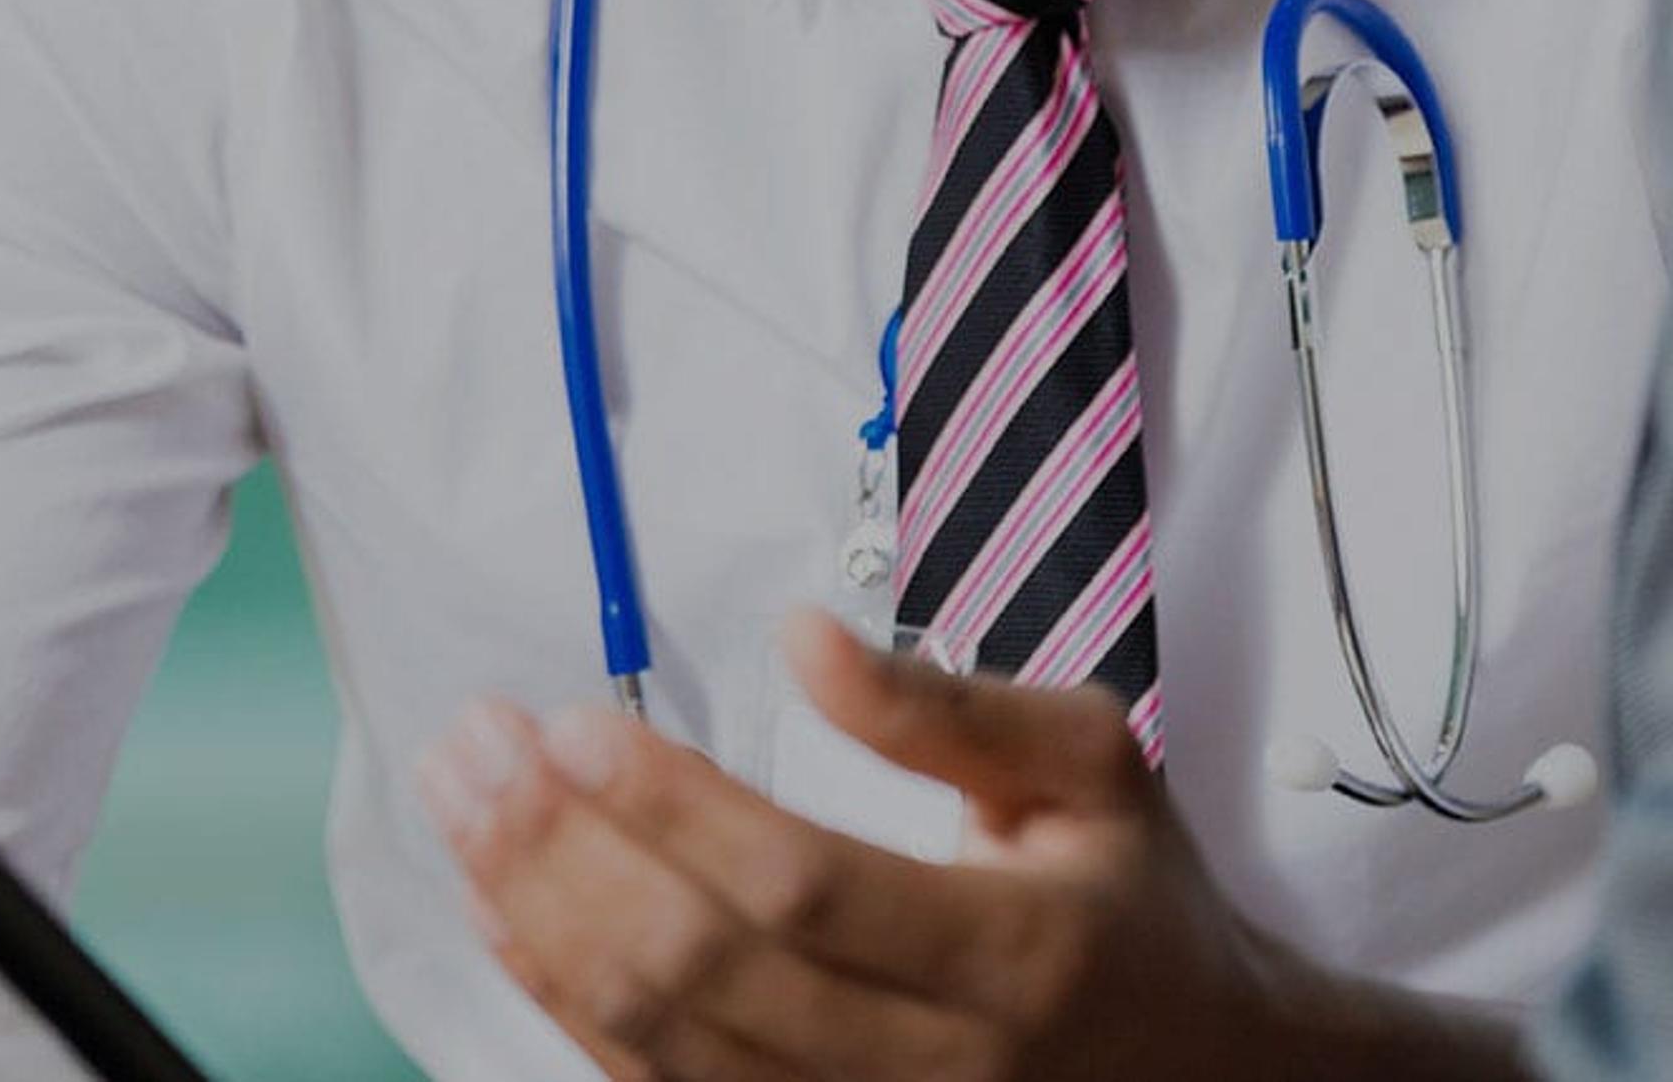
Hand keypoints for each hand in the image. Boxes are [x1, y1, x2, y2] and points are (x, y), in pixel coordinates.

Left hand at [419, 614, 1520, 1081]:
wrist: (1208, 1076)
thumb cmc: (1132, 901)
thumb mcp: (1091, 766)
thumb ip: (945, 706)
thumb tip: (803, 634)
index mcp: (1015, 955)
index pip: (805, 886)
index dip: (674, 808)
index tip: (573, 720)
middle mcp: (939, 1069)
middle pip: (708, 974)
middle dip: (567, 851)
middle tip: (477, 745)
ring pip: (664, 1047)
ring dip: (540, 917)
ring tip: (465, 803)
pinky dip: (565, 1004)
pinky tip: (503, 912)